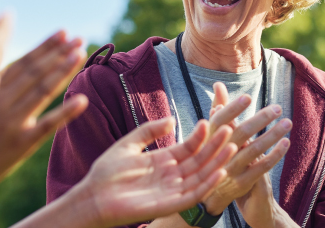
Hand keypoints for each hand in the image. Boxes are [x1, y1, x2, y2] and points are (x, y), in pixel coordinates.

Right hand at [0, 30, 87, 201]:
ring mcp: (10, 123)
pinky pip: (46, 125)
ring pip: (42, 91)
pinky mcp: (19, 144)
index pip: (22, 62)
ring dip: (63, 71)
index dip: (44, 46)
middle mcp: (0, 102)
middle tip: (79, 38)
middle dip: (58, 53)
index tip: (63, 32)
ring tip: (81, 54)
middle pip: (34, 73)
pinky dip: (65, 112)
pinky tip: (83, 100)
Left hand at [74, 117, 237, 227]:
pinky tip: (220, 171)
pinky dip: (208, 184)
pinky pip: (194, 195)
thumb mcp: (128, 144)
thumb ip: (149, 130)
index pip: (189, 147)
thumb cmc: (106, 172)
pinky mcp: (169, 204)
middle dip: (215, 146)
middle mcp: (171, 176)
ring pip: (202, 176)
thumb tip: (172, 119)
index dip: (201, 136)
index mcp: (163, 161)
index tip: (210, 120)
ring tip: (231, 146)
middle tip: (230, 129)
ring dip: (217, 162)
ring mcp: (172, 191)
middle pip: (200, 160)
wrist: (92, 197)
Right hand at [202, 83, 292, 218]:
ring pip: (254, 149)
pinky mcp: (241, 184)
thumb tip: (219, 84)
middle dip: (260, 119)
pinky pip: (261, 167)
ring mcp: (229, 170)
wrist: (206, 196)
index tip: (248, 97)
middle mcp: (217, 155)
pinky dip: (275, 155)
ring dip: (272, 135)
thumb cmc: (211, 156)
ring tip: (287, 123)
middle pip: (240, 133)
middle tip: (278, 108)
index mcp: (207, 140)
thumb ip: (218, 109)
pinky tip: (286, 143)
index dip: (233, 108)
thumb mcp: (210, 135)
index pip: (219, 121)